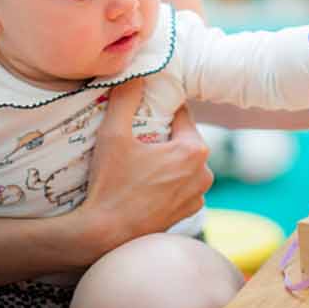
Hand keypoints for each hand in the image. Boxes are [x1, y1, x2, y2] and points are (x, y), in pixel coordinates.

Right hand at [78, 77, 213, 251]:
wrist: (104, 235)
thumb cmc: (110, 184)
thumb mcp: (113, 134)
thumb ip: (126, 98)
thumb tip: (136, 73)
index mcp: (194, 149)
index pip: (181, 113)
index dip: (160, 108)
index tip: (142, 109)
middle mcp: (204, 173)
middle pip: (183, 138)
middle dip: (163, 134)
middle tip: (136, 136)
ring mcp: (198, 196)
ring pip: (182, 163)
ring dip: (166, 159)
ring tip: (138, 160)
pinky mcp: (188, 213)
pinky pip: (180, 185)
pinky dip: (166, 180)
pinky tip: (144, 182)